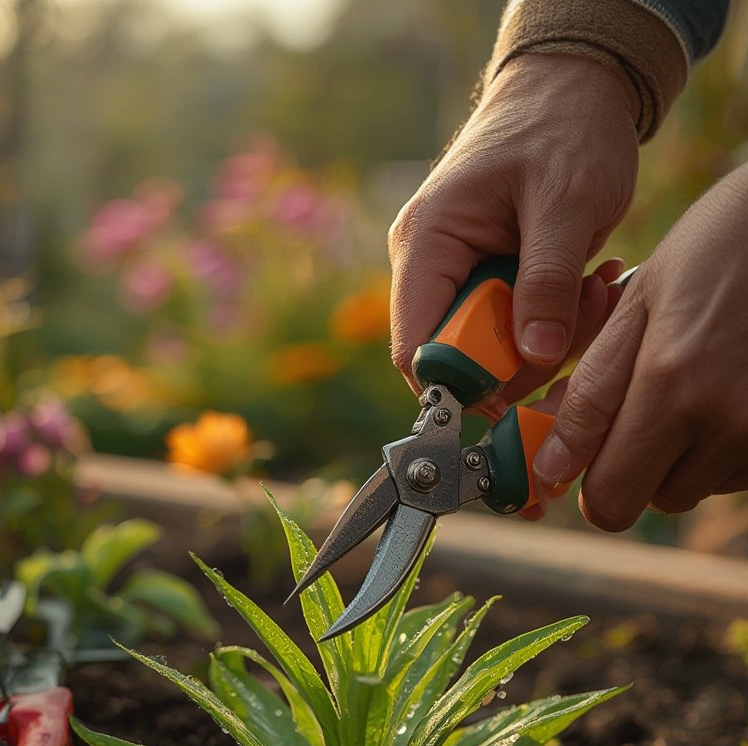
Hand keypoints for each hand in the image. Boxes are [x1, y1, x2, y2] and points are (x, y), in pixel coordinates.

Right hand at [388, 52, 639, 412]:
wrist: (574, 89)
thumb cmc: (562, 126)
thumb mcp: (565, 200)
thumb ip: (549, 280)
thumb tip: (537, 356)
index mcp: (427, 245)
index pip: (415, 348)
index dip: (459, 386)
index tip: (521, 389)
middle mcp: (433, 271)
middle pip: (460, 362)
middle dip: (526, 359)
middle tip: (582, 316)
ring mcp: (463, 281)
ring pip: (497, 355)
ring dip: (553, 342)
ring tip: (595, 287)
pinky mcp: (495, 287)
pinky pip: (520, 334)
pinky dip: (560, 325)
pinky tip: (591, 285)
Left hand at [533, 162, 747, 530]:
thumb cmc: (715, 250)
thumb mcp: (637, 305)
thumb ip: (591, 391)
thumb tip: (553, 463)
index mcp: (671, 384)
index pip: (611, 499)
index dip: (591, 484)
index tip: (587, 458)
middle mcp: (726, 419)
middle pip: (655, 499)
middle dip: (637, 466)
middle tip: (643, 407)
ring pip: (699, 485)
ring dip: (683, 454)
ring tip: (696, 383)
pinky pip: (738, 470)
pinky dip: (723, 445)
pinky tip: (728, 388)